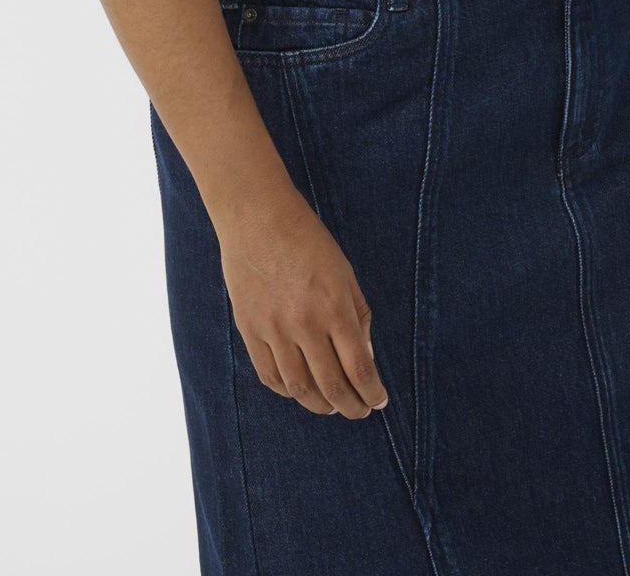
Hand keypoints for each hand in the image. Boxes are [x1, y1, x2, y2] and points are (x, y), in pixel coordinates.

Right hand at [218, 186, 389, 418]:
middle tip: (360, 410)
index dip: (372, 392)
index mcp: (334, 307)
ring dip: (320, 405)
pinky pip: (270, 375)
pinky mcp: (250, 330)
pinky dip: (288, 391)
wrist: (257, 218)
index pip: (359, 368)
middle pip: (331, 386)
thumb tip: (366, 358)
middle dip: (351, 406)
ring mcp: (274, 330)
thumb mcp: (344, 272)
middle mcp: (305, 324)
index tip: (379, 401)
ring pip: (299, 388)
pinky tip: (300, 390)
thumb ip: (358, 316)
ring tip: (332, 406)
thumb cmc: (308, 239)